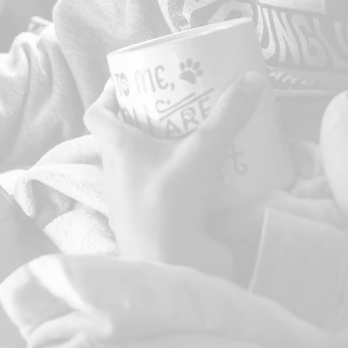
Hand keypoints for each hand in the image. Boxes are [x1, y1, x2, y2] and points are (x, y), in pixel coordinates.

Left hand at [84, 71, 263, 276]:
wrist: (167, 269)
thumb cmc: (168, 205)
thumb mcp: (200, 154)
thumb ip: (226, 117)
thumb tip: (252, 79)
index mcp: (115, 149)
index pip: (95, 114)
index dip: (107, 96)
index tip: (130, 84)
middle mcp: (114, 172)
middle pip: (120, 136)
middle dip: (144, 119)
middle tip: (172, 104)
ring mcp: (128, 198)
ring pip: (138, 162)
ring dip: (158, 148)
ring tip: (188, 133)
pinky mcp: (146, 218)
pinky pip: (154, 188)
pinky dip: (171, 177)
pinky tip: (198, 172)